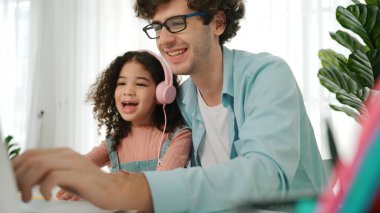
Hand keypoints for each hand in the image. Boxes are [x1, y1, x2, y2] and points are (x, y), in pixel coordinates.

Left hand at [12, 147, 152, 210]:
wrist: (114, 190)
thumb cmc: (89, 186)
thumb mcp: (65, 176)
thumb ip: (48, 172)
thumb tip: (24, 178)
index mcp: (62, 153)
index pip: (30, 153)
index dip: (16, 166)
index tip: (12, 182)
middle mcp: (67, 154)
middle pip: (32, 158)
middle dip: (19, 176)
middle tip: (19, 192)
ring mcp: (74, 163)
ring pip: (39, 165)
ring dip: (28, 183)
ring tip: (28, 197)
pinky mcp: (80, 175)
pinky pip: (53, 176)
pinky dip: (44, 188)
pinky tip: (47, 197)